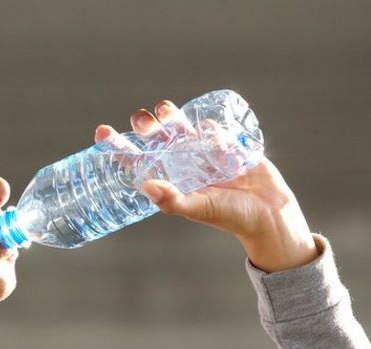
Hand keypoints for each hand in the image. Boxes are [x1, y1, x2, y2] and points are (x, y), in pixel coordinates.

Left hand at [94, 99, 320, 271]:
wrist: (270, 215)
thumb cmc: (231, 217)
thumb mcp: (199, 208)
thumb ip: (174, 201)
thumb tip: (147, 186)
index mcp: (171, 182)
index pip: (138, 162)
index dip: (119, 147)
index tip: (101, 132)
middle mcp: (184, 167)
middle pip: (157, 141)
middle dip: (146, 127)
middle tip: (142, 120)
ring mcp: (205, 156)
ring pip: (182, 131)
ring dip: (171, 118)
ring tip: (163, 109)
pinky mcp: (227, 148)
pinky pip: (213, 130)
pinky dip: (208, 126)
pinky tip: (206, 126)